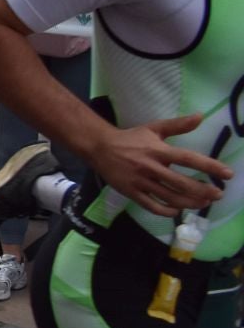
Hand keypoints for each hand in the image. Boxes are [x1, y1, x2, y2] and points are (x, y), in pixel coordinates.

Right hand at [85, 115, 227, 217]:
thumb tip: (200, 116)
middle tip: (217, 194)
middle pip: (181, 183)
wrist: (99, 147)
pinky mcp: (131, 192)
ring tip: (202, 203)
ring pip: (169, 197)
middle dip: (203, 191)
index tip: (228, 174)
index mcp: (157, 150)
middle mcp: (150, 167)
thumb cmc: (130, 138)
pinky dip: (167, 211)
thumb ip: (177, 125)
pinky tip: (177, 211)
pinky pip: (152, 206)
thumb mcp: (153, 128)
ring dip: (189, 202)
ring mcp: (140, 181)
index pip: (188, 159)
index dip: (209, 166)